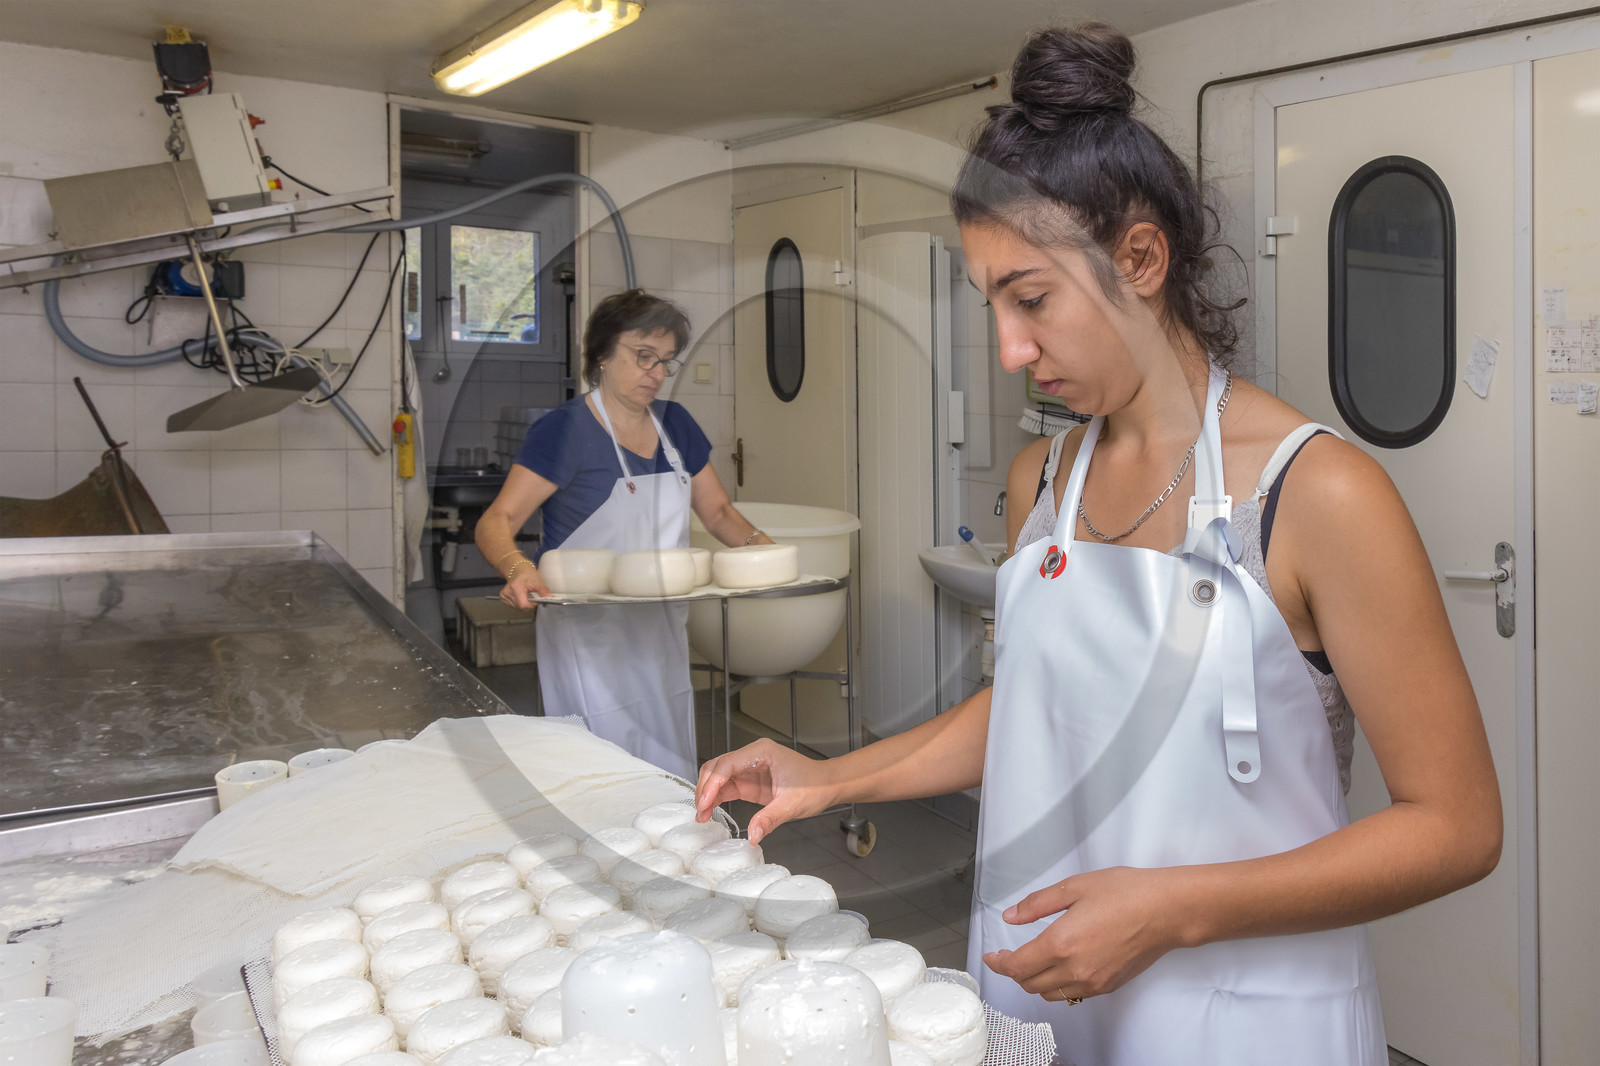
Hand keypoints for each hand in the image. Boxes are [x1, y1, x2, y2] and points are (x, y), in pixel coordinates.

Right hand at [499, 566, 548, 608]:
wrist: (518, 569)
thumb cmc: (527, 574)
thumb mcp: (537, 581)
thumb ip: (543, 591)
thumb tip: (549, 597)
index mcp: (515, 587)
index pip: (523, 605)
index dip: (531, 604)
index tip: (536, 600)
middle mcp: (508, 592)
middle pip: (521, 607)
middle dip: (529, 603)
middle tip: (531, 595)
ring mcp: (504, 595)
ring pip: (517, 607)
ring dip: (524, 602)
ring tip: (525, 593)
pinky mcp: (503, 597)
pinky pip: (513, 605)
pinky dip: (519, 602)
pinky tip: (520, 595)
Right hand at [694, 738, 837, 843]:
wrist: (827, 785)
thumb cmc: (815, 785)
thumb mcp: (792, 804)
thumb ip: (770, 819)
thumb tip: (752, 835)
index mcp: (762, 752)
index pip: (727, 764)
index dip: (712, 784)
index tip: (704, 803)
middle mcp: (752, 756)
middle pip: (717, 767)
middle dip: (705, 788)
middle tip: (700, 812)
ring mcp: (749, 768)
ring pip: (718, 777)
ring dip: (707, 794)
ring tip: (702, 815)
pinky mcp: (749, 782)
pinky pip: (726, 787)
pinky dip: (716, 799)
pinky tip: (710, 812)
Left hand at [981, 866, 1189, 1002]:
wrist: (1167, 911)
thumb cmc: (1126, 893)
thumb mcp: (1074, 886)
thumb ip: (1038, 904)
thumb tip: (1012, 916)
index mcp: (1061, 943)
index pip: (1017, 967)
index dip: (998, 964)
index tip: (991, 957)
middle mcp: (1075, 970)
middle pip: (1029, 984)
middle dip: (1014, 972)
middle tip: (1009, 955)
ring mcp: (1093, 982)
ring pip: (1050, 994)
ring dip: (1035, 981)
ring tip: (1033, 961)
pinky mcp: (1108, 986)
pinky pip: (1073, 994)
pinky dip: (1059, 985)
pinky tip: (1061, 966)